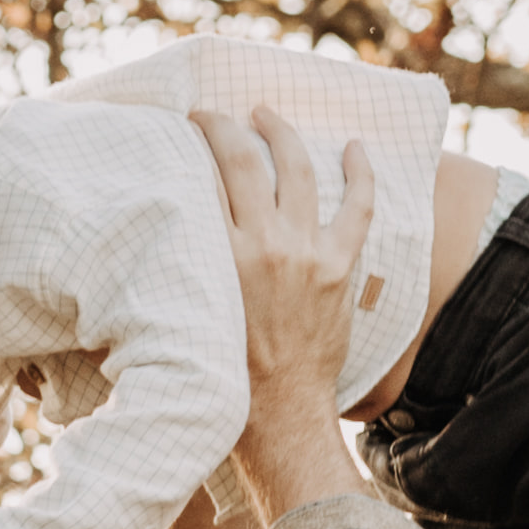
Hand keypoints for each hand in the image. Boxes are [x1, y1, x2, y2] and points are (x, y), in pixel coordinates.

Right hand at [198, 109, 375, 511]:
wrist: (278, 413)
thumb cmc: (226, 370)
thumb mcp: (193, 311)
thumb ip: (189, 266)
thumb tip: (169, 232)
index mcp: (219, 258)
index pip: (205, 176)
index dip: (199, 138)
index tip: (189, 125)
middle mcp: (263, 246)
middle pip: (246, 159)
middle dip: (229, 126)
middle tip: (218, 115)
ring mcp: (306, 253)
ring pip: (298, 170)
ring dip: (282, 134)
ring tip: (269, 115)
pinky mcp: (339, 267)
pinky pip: (358, 206)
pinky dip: (360, 173)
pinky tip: (356, 148)